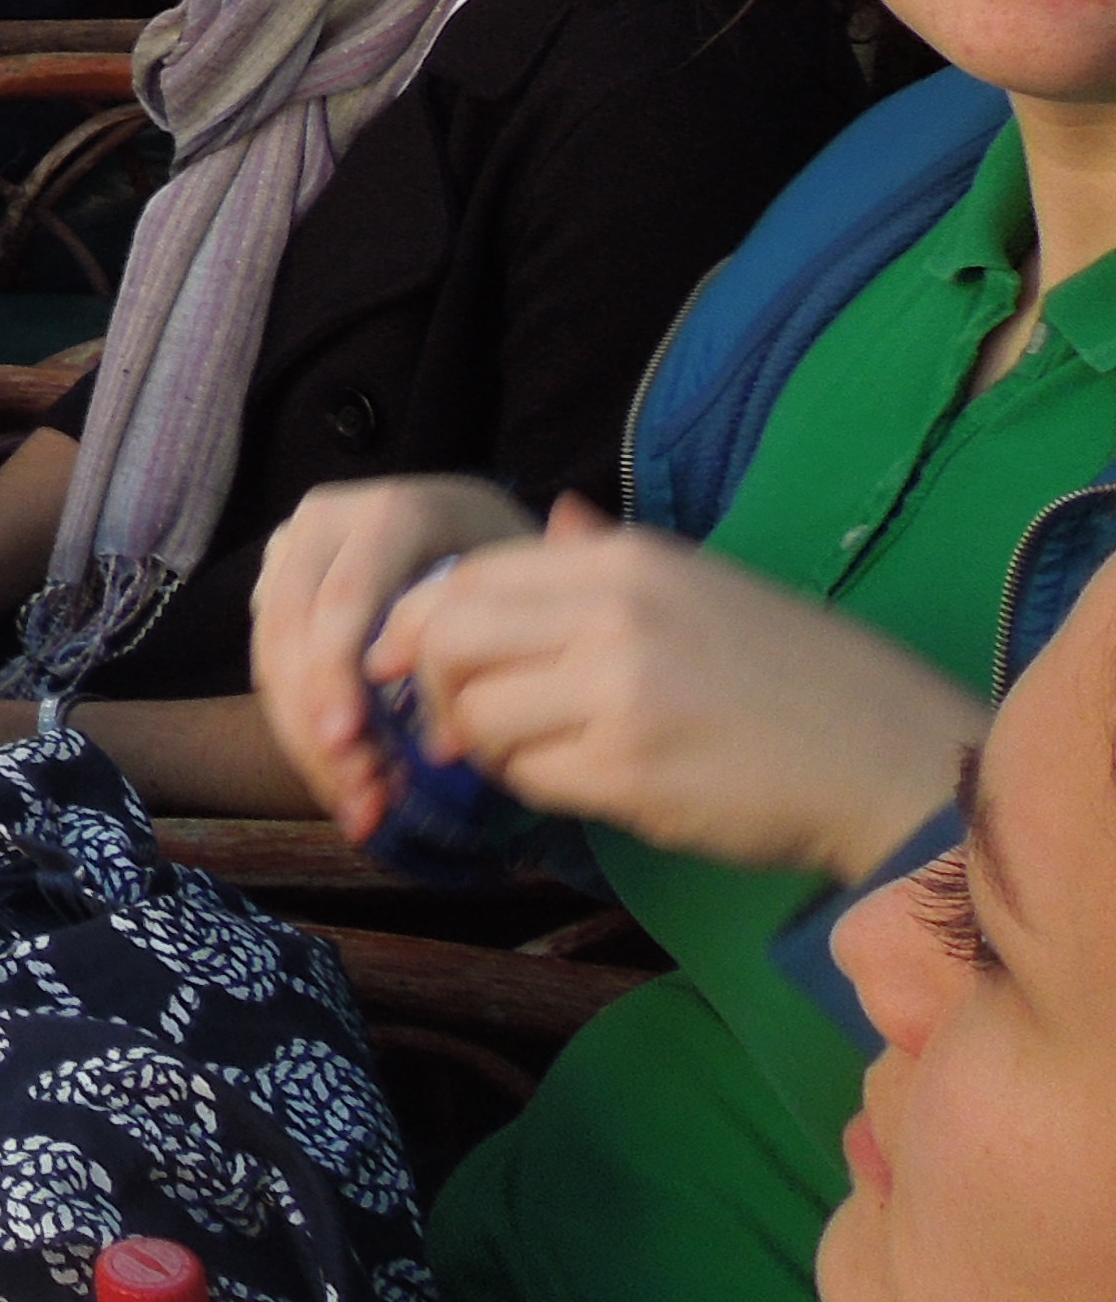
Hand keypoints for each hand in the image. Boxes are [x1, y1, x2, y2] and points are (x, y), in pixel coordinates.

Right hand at [248, 471, 541, 833]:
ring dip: (305, 740)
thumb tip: (456, 712)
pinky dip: (301, 728)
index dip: (337, 674)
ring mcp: (290, 550)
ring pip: (270, 654)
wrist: (466, 524)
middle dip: (315, 723)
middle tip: (355, 798)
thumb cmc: (508, 563)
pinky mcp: (274, 584)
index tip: (347, 744)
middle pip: (293, 631)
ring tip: (358, 806)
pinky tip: (343, 782)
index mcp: (390, 512)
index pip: (346, 600)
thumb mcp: (526, 578)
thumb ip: (511, 624)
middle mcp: (325, 520)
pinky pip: (270, 663)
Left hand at [370, 496, 984, 885]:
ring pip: (475, 715)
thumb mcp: (702, 585)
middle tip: (457, 721)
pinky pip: (527, 777)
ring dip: (481, 745)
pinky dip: (531, 785)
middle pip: (447, 639)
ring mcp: (619, 694)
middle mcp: (614, 615)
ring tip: (528, 753)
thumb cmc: (796, 674)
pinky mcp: (629, 773)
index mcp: (626, 561)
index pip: (467, 576)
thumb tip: (553, 517)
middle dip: (430, 685)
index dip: (419, 622)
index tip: (412, 660)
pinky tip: (576, 781)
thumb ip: (608, 559)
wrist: (890, 757)